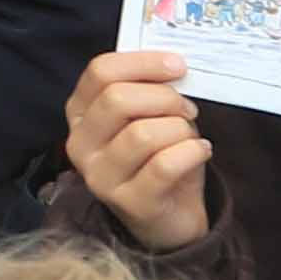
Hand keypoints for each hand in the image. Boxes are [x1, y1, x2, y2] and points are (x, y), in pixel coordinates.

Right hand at [66, 49, 213, 250]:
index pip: (100, 72)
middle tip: (187, 110)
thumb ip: (150, 90)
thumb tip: (173, 65)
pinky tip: (200, 152)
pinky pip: (164, 165)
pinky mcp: (128, 202)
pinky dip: (192, 152)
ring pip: (143, 133)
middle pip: (117, 99)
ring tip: (190, 136)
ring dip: (180, 129)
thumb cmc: (159, 157)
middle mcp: (80, 144)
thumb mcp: (148, 116)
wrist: (169, 216)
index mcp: (80, 113)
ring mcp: (100, 176)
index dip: (143, 63)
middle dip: (165, 98)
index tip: (177, 66)